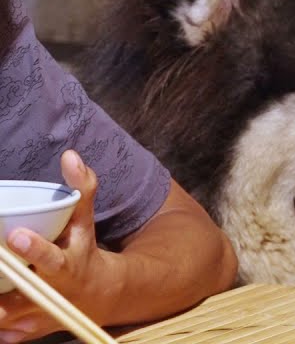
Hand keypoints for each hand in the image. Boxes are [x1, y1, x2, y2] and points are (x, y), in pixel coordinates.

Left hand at [0, 150, 119, 341]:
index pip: (51, 258)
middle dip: (4, 288)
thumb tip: (69, 155)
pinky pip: (3, 333)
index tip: (15, 235)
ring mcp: (38, 317)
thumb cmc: (83, 251)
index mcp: (68, 265)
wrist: (98, 296)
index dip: (33, 249)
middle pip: (22, 296)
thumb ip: (82, 188)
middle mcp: (54, 294)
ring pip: (5, 317)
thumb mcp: (86, 221)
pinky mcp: (24, 332)